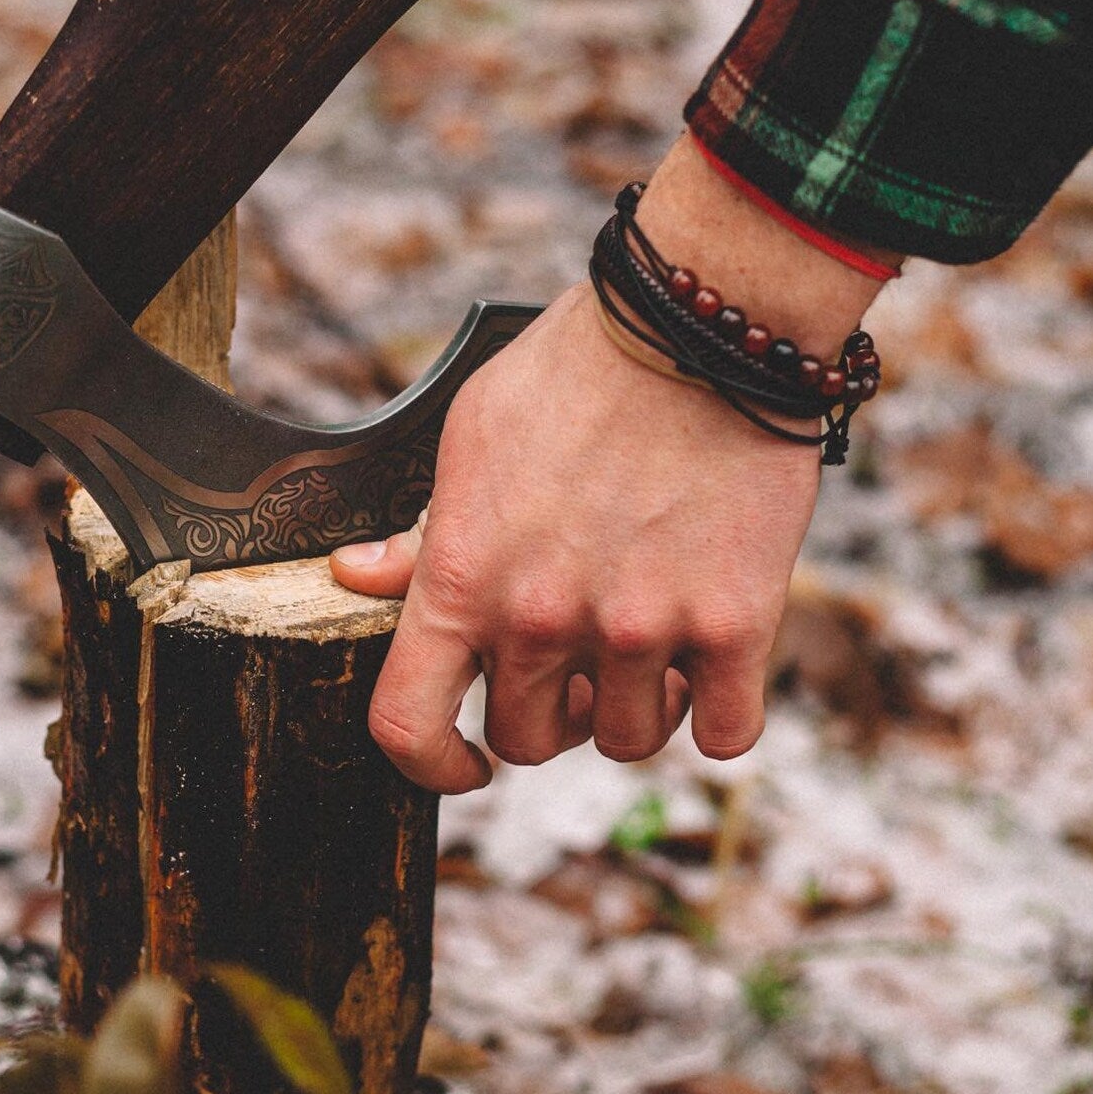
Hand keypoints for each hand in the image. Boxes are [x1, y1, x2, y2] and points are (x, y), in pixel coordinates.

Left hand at [329, 133, 895, 792]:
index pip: (409, 725)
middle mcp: (543, 618)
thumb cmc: (572, 375)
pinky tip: (709, 655)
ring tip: (643, 636)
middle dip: (546, 710)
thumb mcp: (468, 441)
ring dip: (632, 704)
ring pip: (627, 739)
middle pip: (530, 741)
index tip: (462, 762)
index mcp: (463, 578)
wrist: (699, 327)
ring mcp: (640, 627)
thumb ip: (420, 532)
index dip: (429, 766)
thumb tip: (357, 576)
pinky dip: (715, 707)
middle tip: (572, 654)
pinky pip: (724, 733)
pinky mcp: (735, 625)